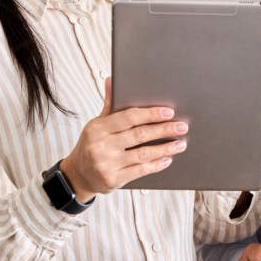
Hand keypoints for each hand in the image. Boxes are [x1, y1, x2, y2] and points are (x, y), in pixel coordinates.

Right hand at [59, 78, 187, 200]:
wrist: (78, 176)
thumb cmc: (92, 145)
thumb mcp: (97, 125)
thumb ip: (109, 105)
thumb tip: (111, 80)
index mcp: (97, 128)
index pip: (128, 117)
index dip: (150, 114)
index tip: (168, 112)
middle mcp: (101, 146)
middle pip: (139, 135)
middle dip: (163, 130)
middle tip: (182, 126)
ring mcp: (107, 164)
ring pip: (143, 154)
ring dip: (165, 149)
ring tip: (180, 144)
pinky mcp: (114, 180)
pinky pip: (141, 171)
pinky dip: (156, 165)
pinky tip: (168, 159)